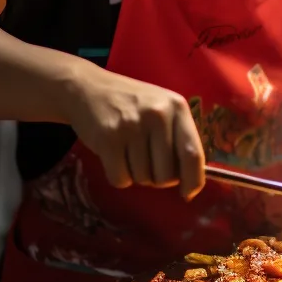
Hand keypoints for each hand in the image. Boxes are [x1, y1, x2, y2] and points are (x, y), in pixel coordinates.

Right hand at [62, 66, 205, 199]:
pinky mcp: (108, 139)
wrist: (87, 88)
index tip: (188, 193)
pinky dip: (118, 176)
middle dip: (157, 178)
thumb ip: (177, 138)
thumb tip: (190, 183)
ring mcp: (132, 126)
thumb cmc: (131, 104)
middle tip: (146, 162)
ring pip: (143, 178)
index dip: (193, 180)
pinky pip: (120, 179)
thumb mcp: (162, 110)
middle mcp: (158, 115)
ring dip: (136, 175)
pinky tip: (114, 157)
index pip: (193, 154)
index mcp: (177, 108)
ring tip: (128, 152)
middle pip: (167, 174)